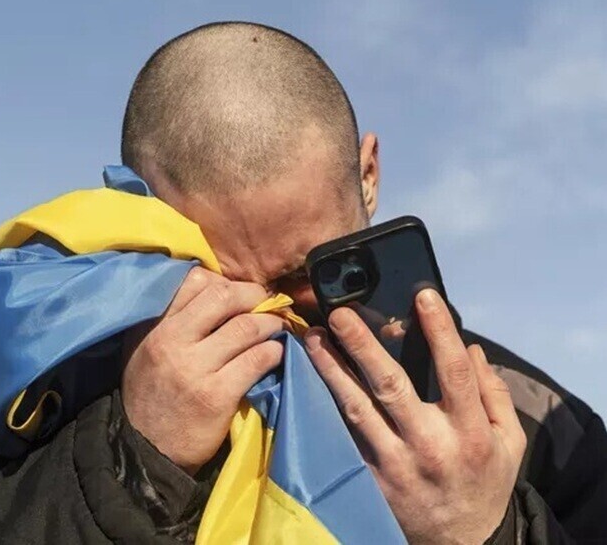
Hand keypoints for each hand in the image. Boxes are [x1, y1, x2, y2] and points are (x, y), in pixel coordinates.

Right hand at [122, 267, 284, 473]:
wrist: (146, 449)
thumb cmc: (150, 394)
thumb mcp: (144, 347)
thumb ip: (170, 317)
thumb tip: (213, 288)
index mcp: (154, 325)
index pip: (195, 280)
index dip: (225, 281)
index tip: (239, 294)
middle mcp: (171, 340)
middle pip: (224, 296)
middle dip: (254, 295)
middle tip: (266, 303)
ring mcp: (194, 368)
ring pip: (246, 327)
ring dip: (270, 324)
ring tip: (276, 327)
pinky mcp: (216, 395)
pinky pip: (257, 360)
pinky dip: (273, 352)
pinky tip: (274, 355)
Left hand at [304, 289, 525, 543]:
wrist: (458, 543)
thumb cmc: (483, 483)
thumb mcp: (509, 443)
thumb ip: (494, 394)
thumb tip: (472, 349)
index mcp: (469, 433)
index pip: (454, 372)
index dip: (440, 331)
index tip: (423, 295)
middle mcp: (429, 446)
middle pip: (391, 386)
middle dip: (362, 345)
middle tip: (339, 312)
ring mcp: (393, 464)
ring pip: (355, 408)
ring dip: (330, 369)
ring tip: (312, 337)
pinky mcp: (367, 478)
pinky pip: (341, 434)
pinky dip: (322, 404)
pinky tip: (306, 379)